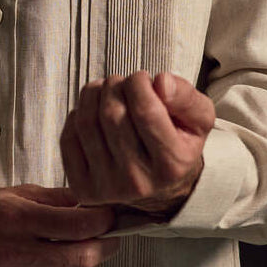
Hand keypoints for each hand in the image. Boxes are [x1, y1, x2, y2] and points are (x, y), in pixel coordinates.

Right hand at [0, 184, 120, 266]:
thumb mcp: (14, 194)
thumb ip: (55, 200)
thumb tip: (93, 204)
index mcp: (15, 219)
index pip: (78, 225)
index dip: (104, 221)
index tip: (111, 216)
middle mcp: (12, 253)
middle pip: (80, 258)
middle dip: (106, 246)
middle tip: (111, 238)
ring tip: (88, 255)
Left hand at [60, 71, 213, 213]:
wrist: (160, 186)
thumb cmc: (177, 143)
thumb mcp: (198, 120)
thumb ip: (186, 97)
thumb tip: (160, 82)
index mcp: (172, 165)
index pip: (145, 111)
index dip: (138, 83)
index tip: (142, 79)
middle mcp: (139, 181)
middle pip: (112, 115)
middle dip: (115, 86)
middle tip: (123, 84)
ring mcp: (108, 188)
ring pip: (86, 123)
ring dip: (93, 94)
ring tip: (107, 91)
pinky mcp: (84, 188)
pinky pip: (69, 138)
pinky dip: (77, 115)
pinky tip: (94, 114)